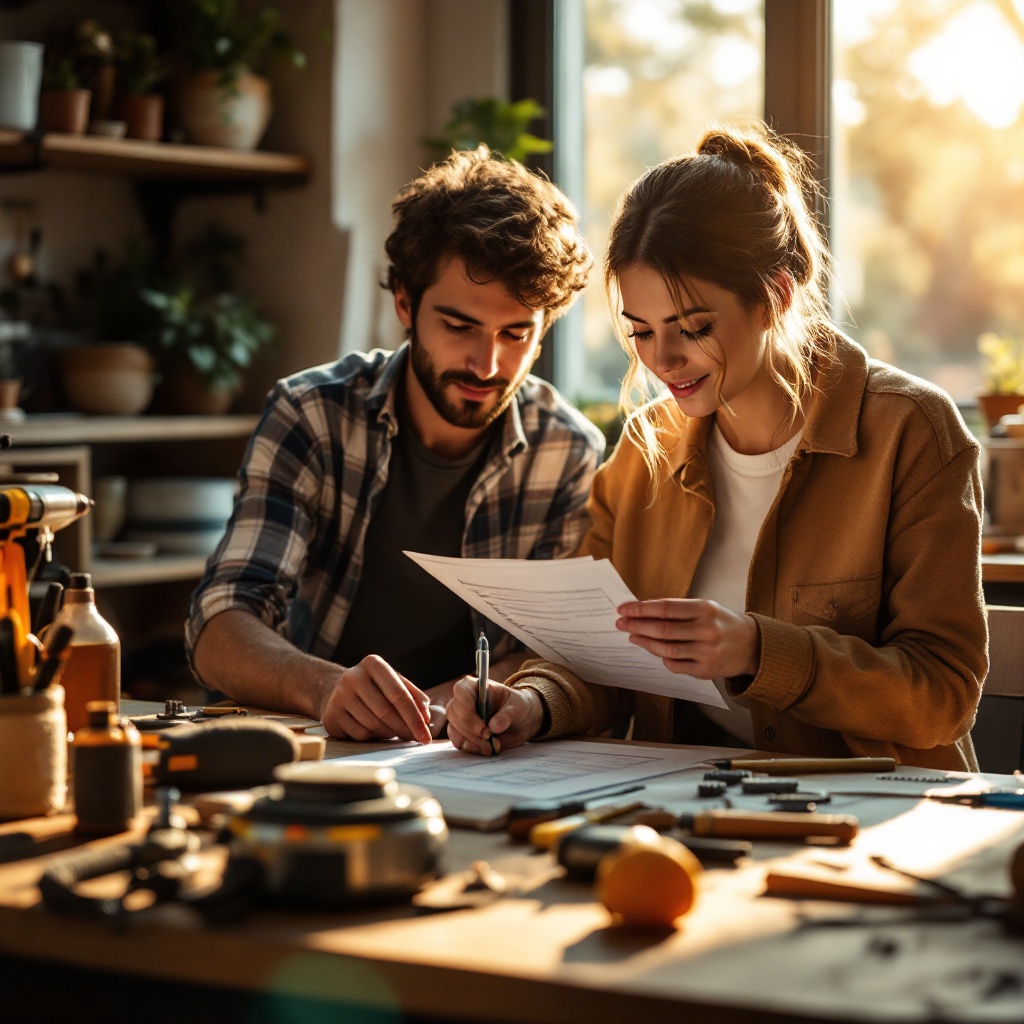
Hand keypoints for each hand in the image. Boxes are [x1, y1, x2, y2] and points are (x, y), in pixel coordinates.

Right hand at [320, 655, 431, 743]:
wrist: (334, 689)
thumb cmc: (373, 687)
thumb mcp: (393, 682)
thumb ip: (413, 695)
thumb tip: (425, 716)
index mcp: (373, 664)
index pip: (399, 694)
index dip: (414, 717)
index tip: (426, 735)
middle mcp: (353, 677)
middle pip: (386, 711)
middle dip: (405, 729)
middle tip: (416, 739)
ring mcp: (339, 697)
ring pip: (373, 725)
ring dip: (390, 733)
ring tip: (395, 731)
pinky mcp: (331, 716)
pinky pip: (360, 734)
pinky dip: (373, 737)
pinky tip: (377, 731)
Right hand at [446, 676, 543, 754]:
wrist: (522, 721)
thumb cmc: (518, 706)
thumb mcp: (518, 706)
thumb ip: (507, 715)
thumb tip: (494, 726)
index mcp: (475, 686)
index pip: (461, 692)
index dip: (468, 710)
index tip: (484, 727)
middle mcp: (463, 701)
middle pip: (454, 714)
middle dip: (471, 731)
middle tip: (489, 738)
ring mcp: (461, 718)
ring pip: (454, 731)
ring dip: (472, 742)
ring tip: (492, 746)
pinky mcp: (463, 734)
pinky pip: (459, 743)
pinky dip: (472, 749)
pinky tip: (487, 748)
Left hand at [616, 598, 759, 679]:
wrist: (753, 645)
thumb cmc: (723, 622)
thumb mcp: (705, 607)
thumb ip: (678, 610)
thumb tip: (644, 611)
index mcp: (704, 609)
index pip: (665, 608)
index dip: (641, 609)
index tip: (623, 609)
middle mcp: (706, 630)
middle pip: (662, 629)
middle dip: (636, 626)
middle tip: (621, 623)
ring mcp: (706, 652)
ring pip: (666, 649)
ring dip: (645, 642)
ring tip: (633, 636)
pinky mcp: (706, 670)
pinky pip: (675, 665)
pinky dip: (662, 658)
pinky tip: (653, 650)